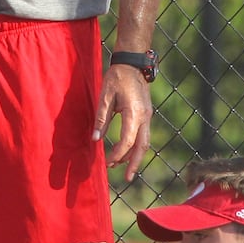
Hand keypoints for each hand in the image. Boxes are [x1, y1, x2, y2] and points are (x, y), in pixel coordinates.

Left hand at [93, 66, 151, 181]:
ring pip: (144, 142)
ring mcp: (148, 115)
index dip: (118, 154)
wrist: (133, 63)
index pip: (128, 141)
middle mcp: (145, 117)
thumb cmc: (117, 77)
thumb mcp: (105, 96)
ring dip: (134, 155)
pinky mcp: (146, 114)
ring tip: (122, 166)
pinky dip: (136, 145)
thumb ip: (101, 119)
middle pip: (142, 147)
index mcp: (134, 113)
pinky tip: (126, 151)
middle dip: (135, 164)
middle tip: (126, 178)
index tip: (108, 162)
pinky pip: (143, 134)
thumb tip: (96, 140)